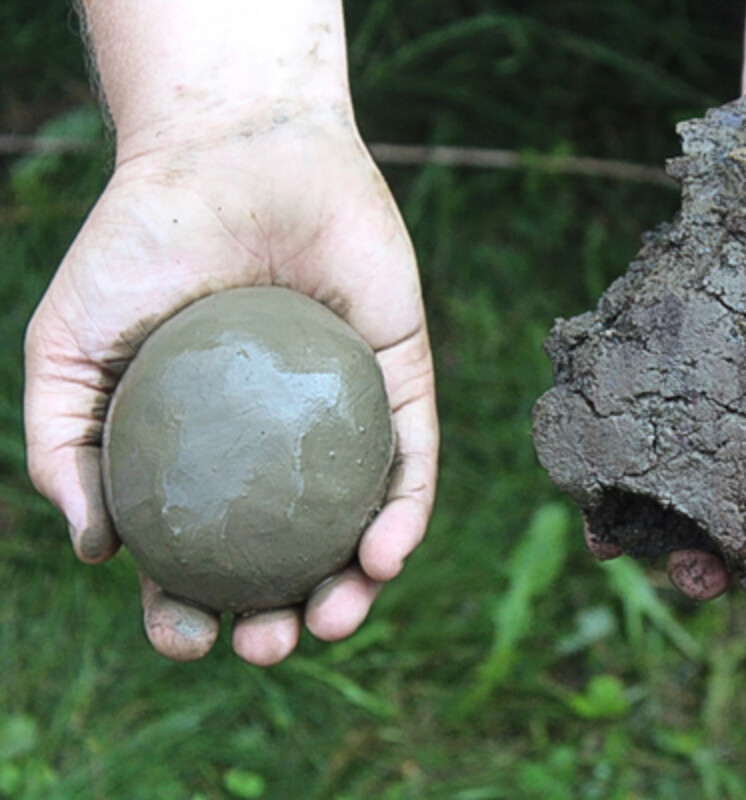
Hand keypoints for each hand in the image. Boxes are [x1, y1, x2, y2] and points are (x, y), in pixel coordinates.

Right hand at [24, 113, 436, 664]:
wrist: (231, 152)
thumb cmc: (141, 242)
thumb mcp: (68, 346)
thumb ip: (63, 444)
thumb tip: (95, 551)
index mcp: (204, 452)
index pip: (200, 554)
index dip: (192, 610)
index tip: (189, 638)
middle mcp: (280, 446)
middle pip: (288, 557)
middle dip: (280, 620)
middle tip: (267, 643)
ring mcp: (345, 418)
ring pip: (360, 525)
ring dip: (355, 590)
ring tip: (332, 619)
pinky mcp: (403, 379)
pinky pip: (413, 460)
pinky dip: (404, 515)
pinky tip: (384, 556)